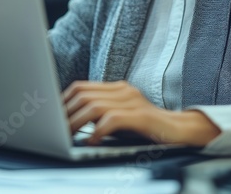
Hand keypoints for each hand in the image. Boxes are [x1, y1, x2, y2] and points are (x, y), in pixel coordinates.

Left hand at [62, 80, 220, 145]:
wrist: (180, 130)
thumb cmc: (146, 128)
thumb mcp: (121, 116)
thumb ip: (102, 113)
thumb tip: (70, 122)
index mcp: (117, 88)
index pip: (81, 87)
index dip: (63, 102)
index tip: (50, 117)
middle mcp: (124, 90)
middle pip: (84, 95)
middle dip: (65, 114)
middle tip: (54, 131)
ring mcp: (133, 102)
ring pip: (94, 106)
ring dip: (76, 123)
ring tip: (67, 137)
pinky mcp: (142, 116)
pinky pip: (112, 119)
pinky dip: (98, 131)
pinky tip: (92, 142)